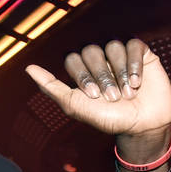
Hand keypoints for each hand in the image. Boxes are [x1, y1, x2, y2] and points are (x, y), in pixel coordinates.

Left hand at [25, 38, 170, 136]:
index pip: (73, 59)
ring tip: (127, 93)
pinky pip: (133, 45)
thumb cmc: (108, 118)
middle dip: (101, 76)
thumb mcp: (74, 105)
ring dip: (119, 72)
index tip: (93, 96)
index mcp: (83, 71)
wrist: (141, 126)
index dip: (82, 75)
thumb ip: (51, 86)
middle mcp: (100, 61)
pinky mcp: (141, 55)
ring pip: (112, 46)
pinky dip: (134, 64)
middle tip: (111, 98)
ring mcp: (120, 57)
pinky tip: (137, 82)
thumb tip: (28, 69)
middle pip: (91, 51)